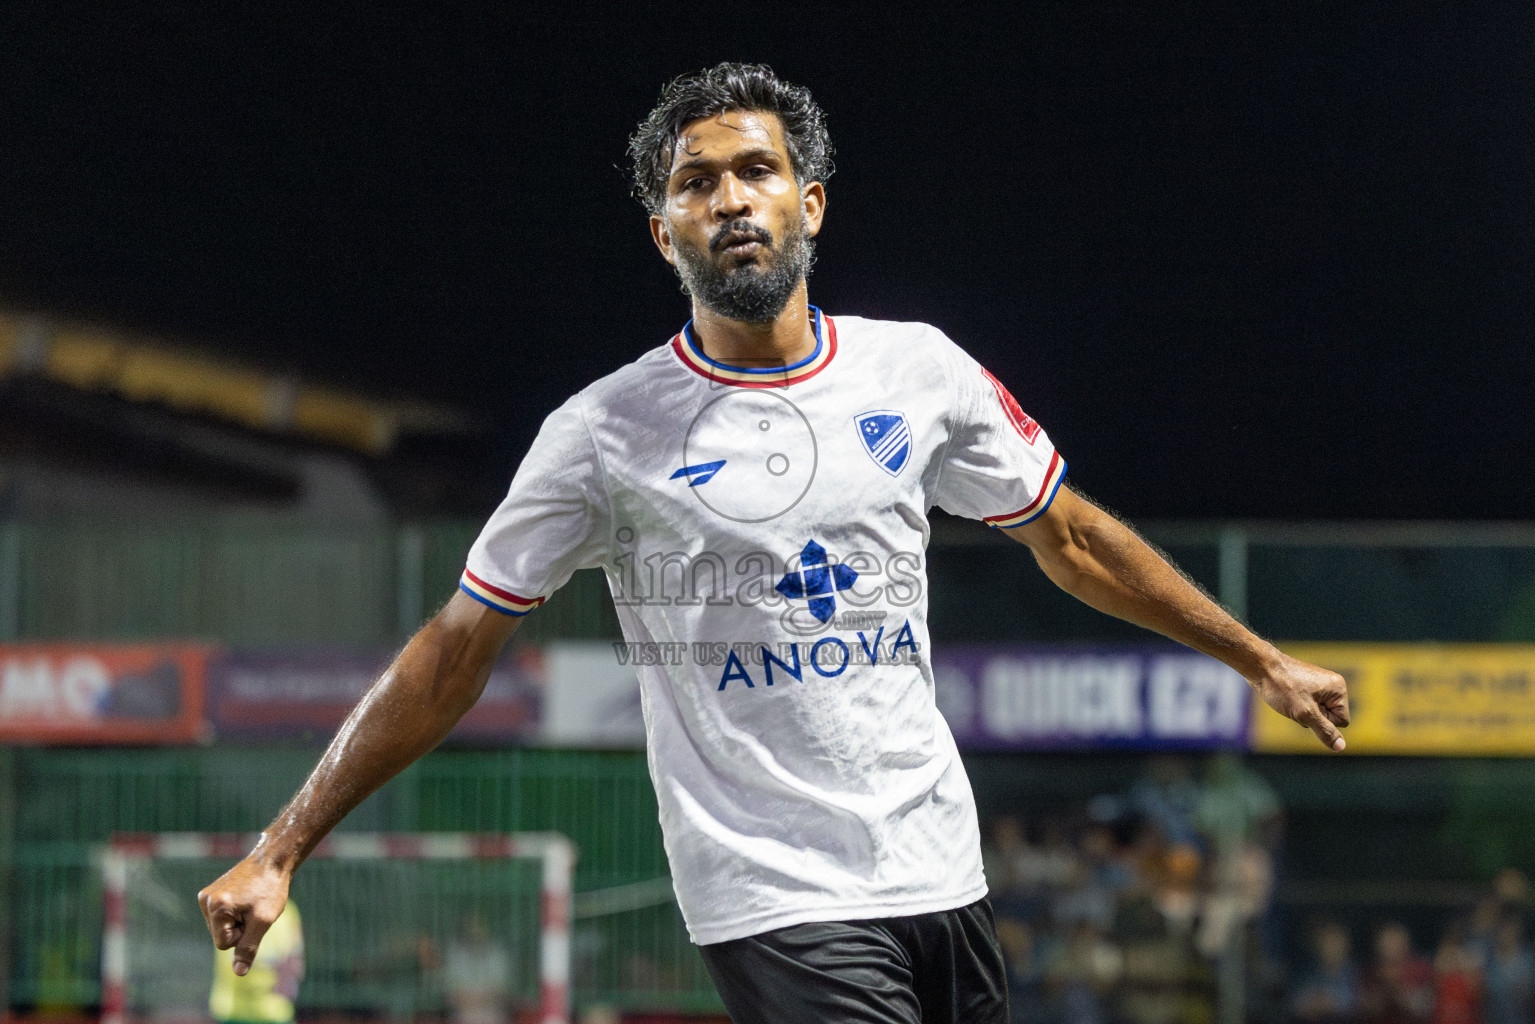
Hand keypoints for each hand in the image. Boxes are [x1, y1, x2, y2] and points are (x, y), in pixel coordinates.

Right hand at [198, 855, 290, 975]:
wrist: (273, 860)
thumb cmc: (271, 889)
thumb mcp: (263, 922)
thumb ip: (248, 948)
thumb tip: (239, 973)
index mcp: (216, 907)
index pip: (224, 944)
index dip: (243, 936)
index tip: (254, 916)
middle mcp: (206, 900)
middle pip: (220, 936)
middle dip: (239, 928)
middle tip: (254, 908)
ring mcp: (206, 895)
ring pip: (221, 927)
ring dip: (238, 920)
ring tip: (250, 901)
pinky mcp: (211, 892)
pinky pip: (221, 916)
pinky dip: (234, 912)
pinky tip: (245, 897)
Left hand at [1252, 651, 1350, 750]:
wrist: (1260, 667)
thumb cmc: (1282, 688)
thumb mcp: (1305, 714)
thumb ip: (1324, 731)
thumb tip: (1341, 747)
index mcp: (1338, 689)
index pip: (1341, 721)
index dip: (1323, 721)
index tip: (1307, 709)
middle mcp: (1332, 685)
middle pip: (1329, 718)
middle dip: (1311, 717)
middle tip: (1296, 704)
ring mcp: (1319, 685)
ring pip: (1316, 713)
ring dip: (1302, 713)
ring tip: (1289, 700)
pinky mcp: (1306, 687)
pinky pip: (1306, 706)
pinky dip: (1296, 707)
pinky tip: (1286, 699)